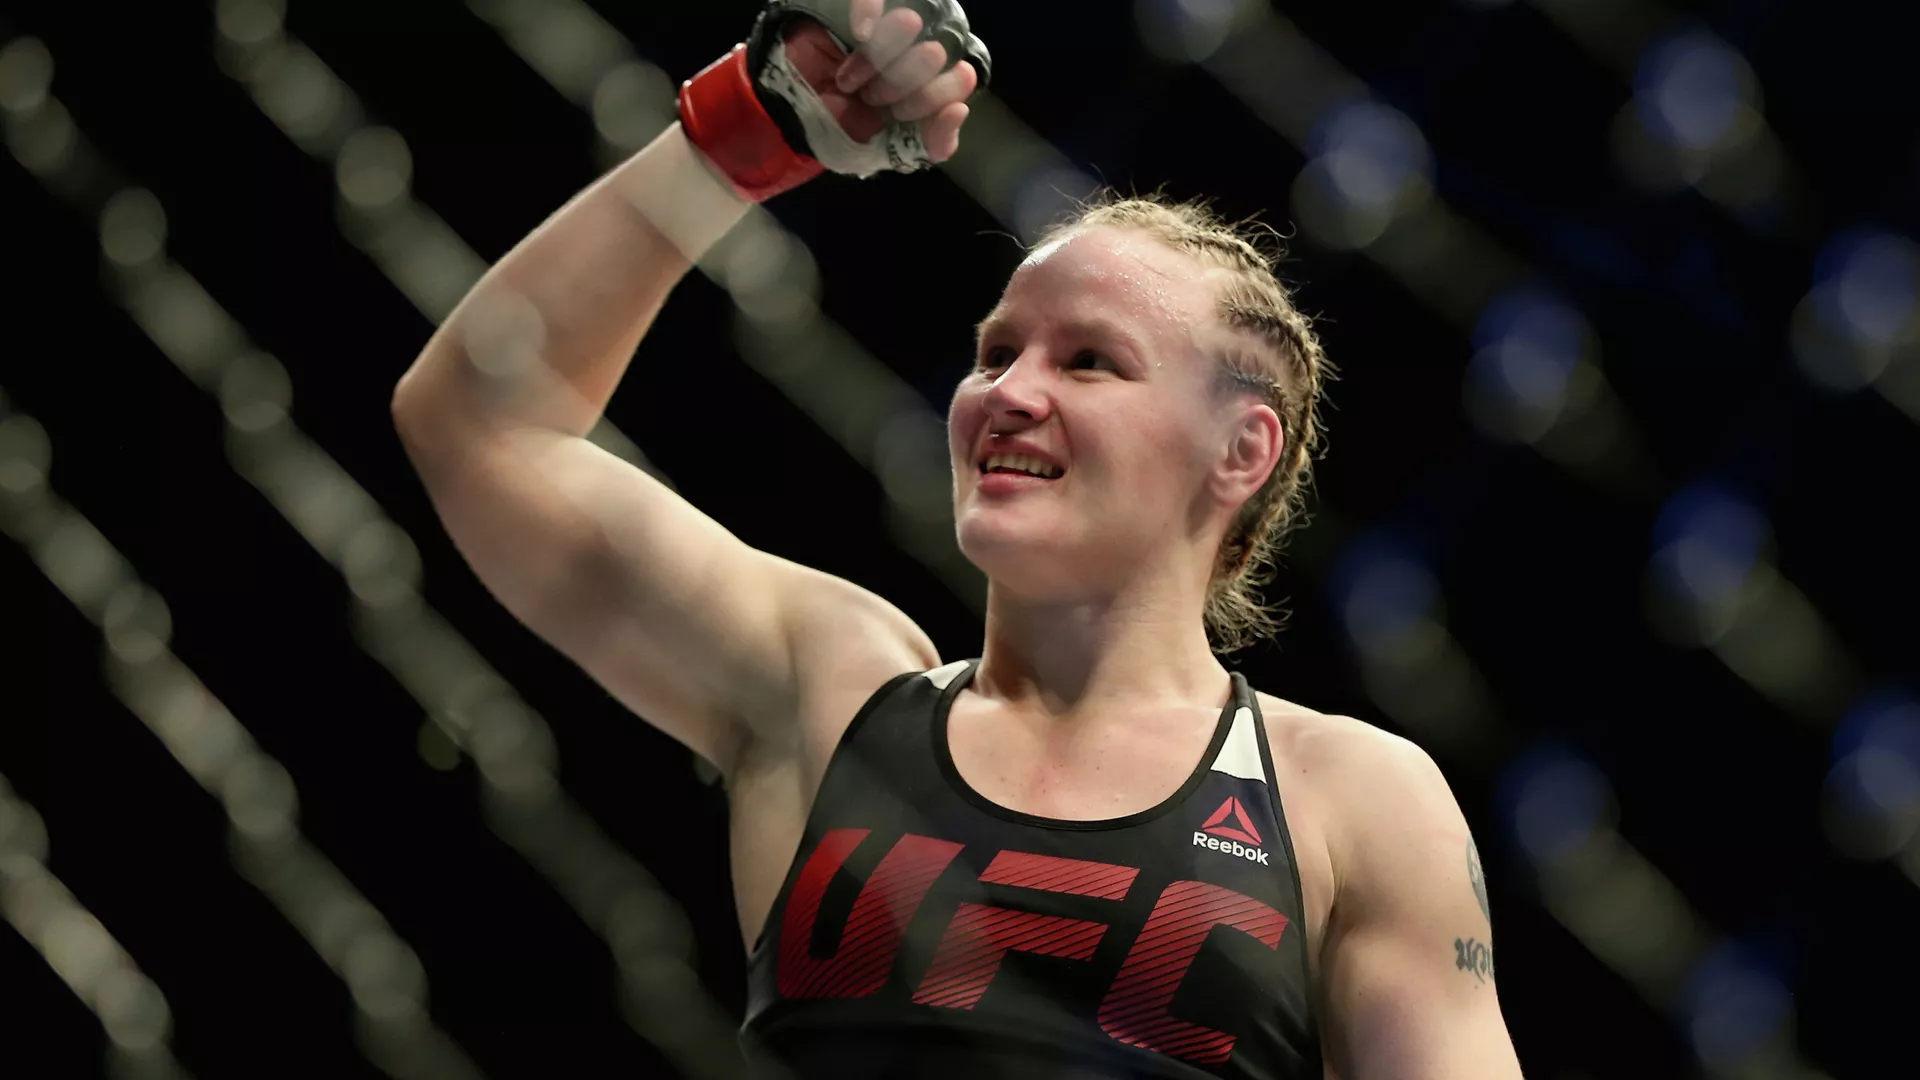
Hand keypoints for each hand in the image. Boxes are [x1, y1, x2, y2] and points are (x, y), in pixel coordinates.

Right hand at [781, 0, 976, 161]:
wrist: (779, 116)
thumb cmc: (834, 132)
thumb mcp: (884, 152)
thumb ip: (930, 143)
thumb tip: (960, 111)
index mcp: (925, 86)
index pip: (959, 76)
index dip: (943, 91)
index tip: (910, 110)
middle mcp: (910, 52)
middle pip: (936, 47)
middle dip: (906, 80)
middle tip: (874, 98)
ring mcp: (883, 29)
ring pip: (911, 20)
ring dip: (887, 49)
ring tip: (852, 78)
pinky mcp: (852, 9)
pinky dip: (871, 7)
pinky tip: (860, 29)